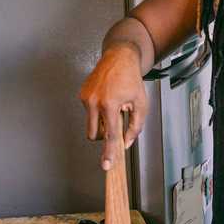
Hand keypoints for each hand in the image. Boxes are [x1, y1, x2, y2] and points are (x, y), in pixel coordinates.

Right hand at [79, 43, 147, 169]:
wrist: (119, 58)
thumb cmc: (131, 79)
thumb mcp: (141, 103)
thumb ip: (135, 126)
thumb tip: (126, 143)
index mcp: (110, 104)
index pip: (109, 134)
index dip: (109, 152)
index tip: (106, 165)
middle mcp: (94, 101)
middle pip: (94, 134)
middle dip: (104, 134)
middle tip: (117, 121)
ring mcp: (86, 98)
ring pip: (91, 124)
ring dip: (102, 121)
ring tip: (113, 105)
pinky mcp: (82, 95)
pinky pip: (89, 113)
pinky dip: (98, 111)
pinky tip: (107, 99)